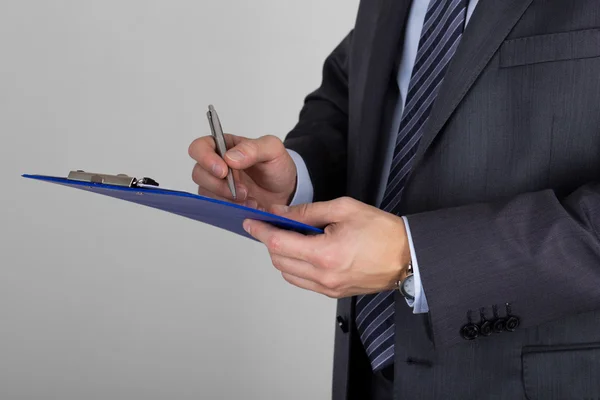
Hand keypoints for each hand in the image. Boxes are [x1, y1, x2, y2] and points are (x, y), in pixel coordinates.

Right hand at [188, 134, 296, 208]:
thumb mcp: (272, 150)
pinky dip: (231, 208)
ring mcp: (218, 184)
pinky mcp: (222, 201)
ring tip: (249, 200)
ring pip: (205, 192)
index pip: (200, 147)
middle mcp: (217, 164)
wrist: (287, 190)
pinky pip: (215, 207)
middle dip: (219, 185)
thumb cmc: (277, 166)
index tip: (223, 171)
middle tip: (242, 191)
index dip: (205, 158)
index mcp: (225, 146)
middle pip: (199, 173)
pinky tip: (249, 206)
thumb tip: (230, 157)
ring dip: (226, 199)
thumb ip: (253, 148)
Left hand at [243, 197, 411, 297]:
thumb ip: (308, 212)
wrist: (407, 257)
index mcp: (325, 254)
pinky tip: (303, 251)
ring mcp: (328, 288)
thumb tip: (282, 213)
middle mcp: (323, 276)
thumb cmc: (382, 231)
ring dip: (282, 255)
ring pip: (288, 273)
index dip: (261, 231)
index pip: (279, 243)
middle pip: (279, 260)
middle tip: (273, 224)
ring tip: (290, 237)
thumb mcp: (344, 209)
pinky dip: (295, 266)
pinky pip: (302, 281)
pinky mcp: (333, 293)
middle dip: (271, 241)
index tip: (250, 223)